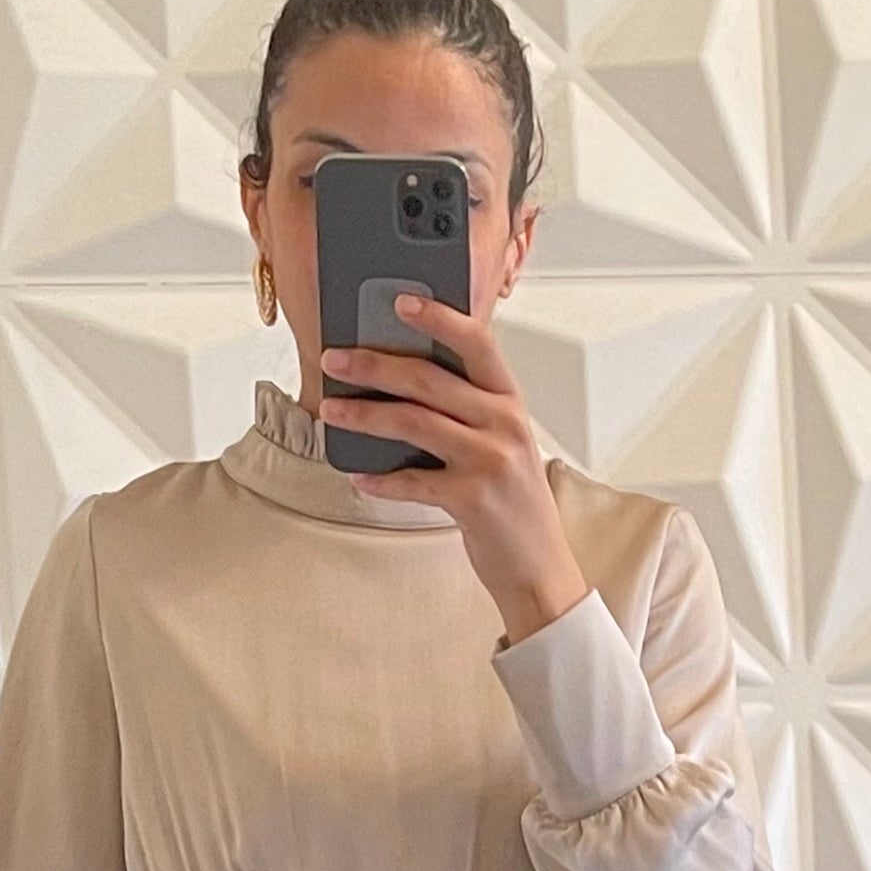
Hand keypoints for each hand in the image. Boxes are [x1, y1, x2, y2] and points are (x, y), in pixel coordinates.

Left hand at [317, 296, 592, 647]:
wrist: (539, 568)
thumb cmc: (513, 505)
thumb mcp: (502, 446)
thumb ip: (466, 413)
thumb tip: (401, 384)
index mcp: (510, 403)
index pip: (477, 343)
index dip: (438, 317)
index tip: (400, 301)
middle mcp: (504, 424)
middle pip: (429, 378)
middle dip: (374, 364)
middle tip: (335, 359)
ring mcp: (490, 461)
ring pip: (413, 422)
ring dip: (364, 415)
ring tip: (332, 411)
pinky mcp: (472, 500)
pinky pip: (411, 481)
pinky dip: (380, 479)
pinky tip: (358, 474)